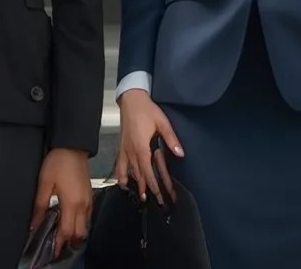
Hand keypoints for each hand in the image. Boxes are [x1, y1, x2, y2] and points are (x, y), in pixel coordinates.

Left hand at [31, 148, 91, 257]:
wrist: (72, 145)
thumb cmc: (58, 162)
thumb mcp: (44, 184)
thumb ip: (39, 206)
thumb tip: (34, 224)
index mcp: (72, 203)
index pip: (67, 231)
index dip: (60, 243)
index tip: (54, 251)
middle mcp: (83, 204)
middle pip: (79, 232)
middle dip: (70, 241)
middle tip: (58, 246)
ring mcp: (88, 198)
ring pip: (85, 224)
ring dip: (76, 232)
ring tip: (64, 235)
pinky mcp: (89, 193)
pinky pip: (88, 215)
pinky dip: (81, 222)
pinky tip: (71, 220)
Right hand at [113, 89, 181, 203]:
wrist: (131, 99)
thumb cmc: (146, 110)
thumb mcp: (162, 122)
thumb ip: (171, 139)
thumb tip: (180, 153)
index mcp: (141, 147)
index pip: (148, 172)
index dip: (154, 185)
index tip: (160, 196)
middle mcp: (131, 152)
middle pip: (139, 175)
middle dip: (148, 189)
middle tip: (155, 201)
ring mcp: (125, 150)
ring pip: (129, 172)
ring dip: (136, 184)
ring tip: (141, 196)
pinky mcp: (121, 146)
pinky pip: (120, 165)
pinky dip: (121, 175)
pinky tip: (122, 182)